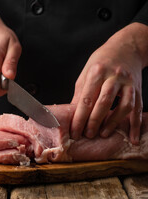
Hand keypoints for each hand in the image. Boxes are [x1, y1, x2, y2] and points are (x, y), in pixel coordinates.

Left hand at [71, 23, 147, 144]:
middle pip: (104, 103)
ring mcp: (128, 83)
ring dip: (113, 123)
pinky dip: (136, 125)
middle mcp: (114, 77)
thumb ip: (80, 93)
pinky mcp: (138, 89)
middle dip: (94, 121)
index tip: (74, 131)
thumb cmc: (102, 61)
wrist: (127, 47)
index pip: (86, 98)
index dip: (79, 117)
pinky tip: (132, 138)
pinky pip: (138, 109)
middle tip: (87, 135)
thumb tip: (73, 114)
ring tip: (103, 134)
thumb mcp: (86, 72)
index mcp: (97, 72)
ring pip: (123, 106)